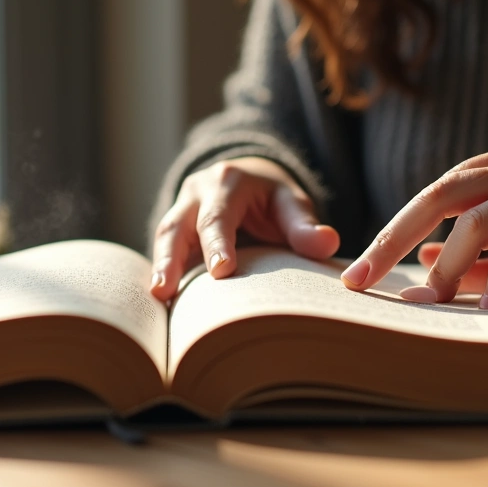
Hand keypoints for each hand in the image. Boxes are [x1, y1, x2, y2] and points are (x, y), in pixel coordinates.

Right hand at [150, 157, 339, 300]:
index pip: (218, 216)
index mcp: (227, 182)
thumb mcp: (291, 203)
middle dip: (170, 257)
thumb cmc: (271, 198)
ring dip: (160, 268)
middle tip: (165, 290)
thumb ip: (304, 224)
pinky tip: (163, 306)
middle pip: (177, 225)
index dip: (217, 244)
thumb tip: (328, 244)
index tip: (221, 271)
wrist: (247, 180)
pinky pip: (164, 252)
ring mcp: (180, 210)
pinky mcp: (174, 232)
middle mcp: (197, 193)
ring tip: (159, 299)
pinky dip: (161, 274)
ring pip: (164, 238)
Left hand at [339, 139, 487, 308]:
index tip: (359, 271)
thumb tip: (427, 273)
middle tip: (363, 279)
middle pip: (438, 196)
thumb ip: (480, 262)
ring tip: (430, 302)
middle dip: (394, 239)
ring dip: (449, 263)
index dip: (392, 232)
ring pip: (479, 216)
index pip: (432, 196)